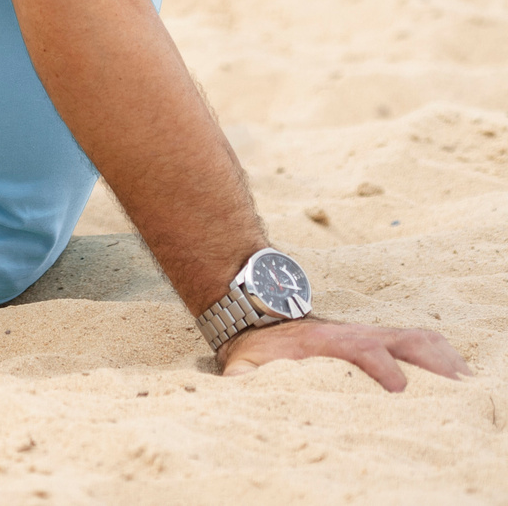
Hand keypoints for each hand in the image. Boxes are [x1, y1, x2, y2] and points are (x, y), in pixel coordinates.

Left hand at [218, 317, 468, 391]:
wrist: (260, 314)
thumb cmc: (258, 350)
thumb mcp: (243, 365)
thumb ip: (243, 380)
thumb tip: (238, 391)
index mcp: (325, 344)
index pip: (361, 349)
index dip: (381, 366)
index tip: (399, 389)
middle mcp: (356, 335)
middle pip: (402, 341)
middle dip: (430, 365)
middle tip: (454, 390)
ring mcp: (372, 335)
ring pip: (416, 340)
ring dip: (444, 361)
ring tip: (466, 385)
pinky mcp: (381, 339)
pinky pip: (419, 340)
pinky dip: (442, 354)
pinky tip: (459, 374)